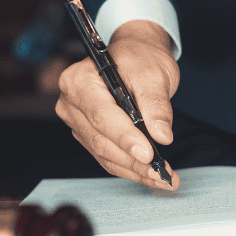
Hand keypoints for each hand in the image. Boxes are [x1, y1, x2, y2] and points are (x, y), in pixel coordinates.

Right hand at [55, 20, 180, 189]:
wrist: (136, 56)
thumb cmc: (140, 58)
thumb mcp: (153, 74)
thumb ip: (156, 105)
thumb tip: (162, 136)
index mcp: (79, 81)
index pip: (102, 116)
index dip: (125, 138)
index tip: (149, 155)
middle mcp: (71, 103)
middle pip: (102, 140)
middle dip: (134, 161)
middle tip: (163, 174)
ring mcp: (77, 121)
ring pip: (105, 154)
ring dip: (135, 170)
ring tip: (163, 179)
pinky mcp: (88, 135)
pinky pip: (108, 157)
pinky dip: (130, 168)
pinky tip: (151, 176)